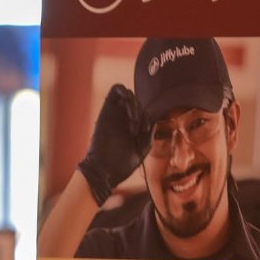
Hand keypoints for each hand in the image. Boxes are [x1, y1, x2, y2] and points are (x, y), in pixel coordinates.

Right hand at [78, 84, 151, 204]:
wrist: (105, 171)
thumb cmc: (123, 165)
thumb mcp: (142, 149)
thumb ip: (149, 135)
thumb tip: (154, 120)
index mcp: (131, 127)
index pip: (143, 111)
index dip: (148, 118)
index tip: (146, 132)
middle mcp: (122, 118)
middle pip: (136, 102)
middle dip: (142, 114)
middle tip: (139, 130)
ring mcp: (115, 113)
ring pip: (128, 93)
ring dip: (135, 104)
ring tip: (134, 121)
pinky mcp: (106, 110)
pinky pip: (116, 89)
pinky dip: (126, 94)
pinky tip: (130, 113)